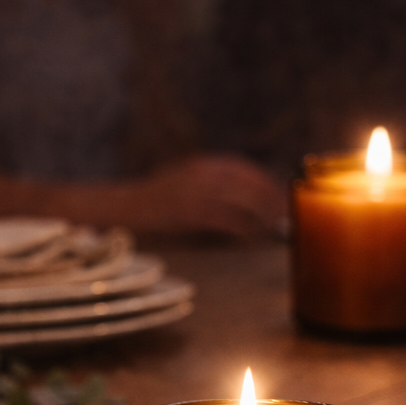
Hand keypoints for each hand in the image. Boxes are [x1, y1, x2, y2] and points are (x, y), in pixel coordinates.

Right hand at [131, 154, 286, 237]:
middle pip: (248, 184)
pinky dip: (242, 228)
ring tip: (274, 228)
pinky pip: (225, 219)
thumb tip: (244, 202)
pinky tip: (250, 238)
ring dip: (261, 215)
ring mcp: (194, 192)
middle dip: (270, 200)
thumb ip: (210, 188)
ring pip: (241, 200)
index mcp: (201, 166)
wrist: (120, 208)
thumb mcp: (183, 184)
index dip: (265, 183)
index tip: (281, 196)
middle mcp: (201, 174)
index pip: (243, 169)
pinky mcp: (189, 212)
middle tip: (285, 216)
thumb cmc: (153, 203)